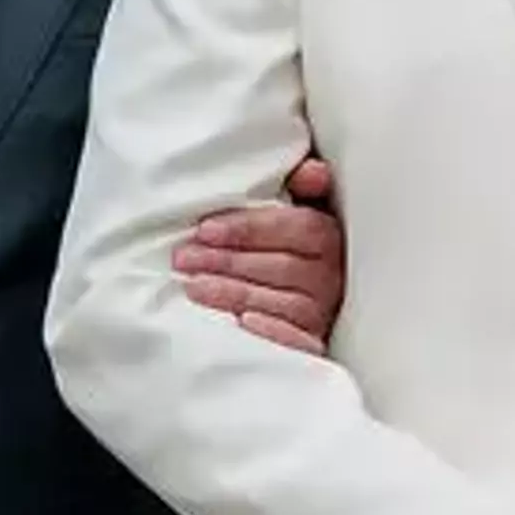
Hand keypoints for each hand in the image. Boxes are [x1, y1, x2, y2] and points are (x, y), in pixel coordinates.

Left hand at [169, 151, 345, 356]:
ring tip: (192, 288)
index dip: (250, 228)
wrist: (295, 302)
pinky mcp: (313, 343)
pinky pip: (297, 341)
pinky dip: (271, 332)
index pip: (298, 227)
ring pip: (282, 302)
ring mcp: (322, 312)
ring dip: (234, 294)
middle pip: (283, 265)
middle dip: (229, 261)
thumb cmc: (284, 250)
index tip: (205, 230)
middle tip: (184, 259)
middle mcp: (330, 276)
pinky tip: (241, 324)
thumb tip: (311, 171)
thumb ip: (303, 188)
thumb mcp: (297, 213)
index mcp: (328, 238)